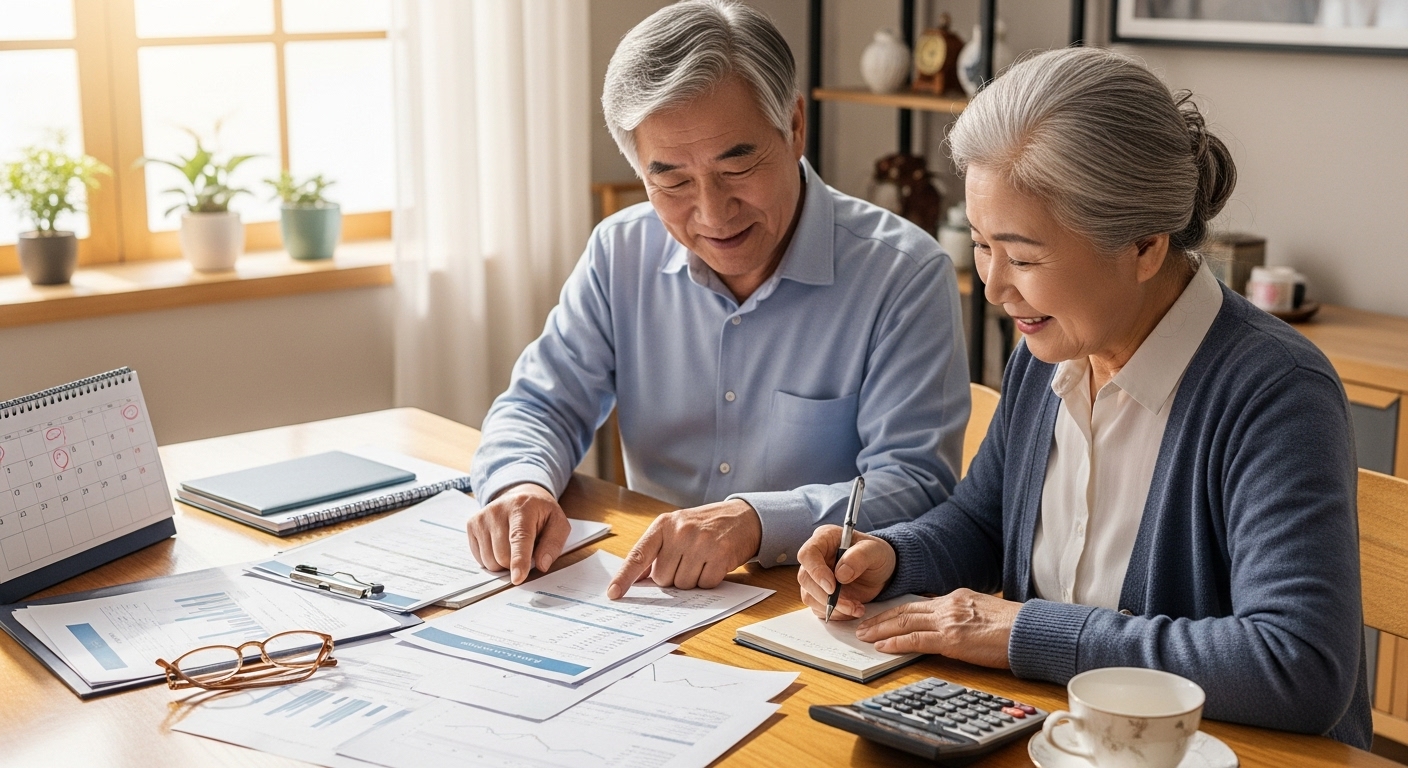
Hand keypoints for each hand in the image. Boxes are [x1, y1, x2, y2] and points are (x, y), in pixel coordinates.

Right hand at [466, 482, 570, 584]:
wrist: (521, 497)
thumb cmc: (541, 514)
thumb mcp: (558, 524)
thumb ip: (553, 544)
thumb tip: (542, 564)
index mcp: (522, 508)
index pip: (519, 538)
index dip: (519, 560)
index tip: (518, 578)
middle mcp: (498, 510)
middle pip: (502, 555)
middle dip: (515, 563)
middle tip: (525, 549)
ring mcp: (482, 517)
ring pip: (489, 560)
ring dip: (503, 562)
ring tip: (512, 546)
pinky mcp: (471, 525)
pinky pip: (479, 558)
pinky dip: (491, 558)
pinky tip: (499, 544)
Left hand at [606, 499, 761, 597]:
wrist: (742, 517)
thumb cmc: (704, 526)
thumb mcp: (676, 529)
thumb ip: (655, 551)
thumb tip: (636, 580)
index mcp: (663, 525)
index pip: (638, 555)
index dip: (624, 577)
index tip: (613, 594)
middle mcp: (680, 532)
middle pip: (662, 578)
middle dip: (673, 577)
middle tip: (687, 560)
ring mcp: (700, 543)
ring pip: (682, 585)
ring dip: (692, 580)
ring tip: (701, 560)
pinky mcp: (719, 555)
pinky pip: (704, 584)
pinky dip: (709, 580)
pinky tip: (714, 564)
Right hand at [796, 526, 895, 620]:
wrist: (881, 572)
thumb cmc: (876, 555)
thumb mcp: (876, 551)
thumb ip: (859, 557)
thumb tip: (840, 574)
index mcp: (824, 539)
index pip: (808, 554)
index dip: (816, 571)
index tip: (832, 587)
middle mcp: (815, 557)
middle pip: (805, 578)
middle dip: (826, 596)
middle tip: (850, 604)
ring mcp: (815, 577)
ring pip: (809, 596)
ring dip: (833, 607)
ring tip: (856, 607)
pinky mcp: (819, 594)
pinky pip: (818, 608)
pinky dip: (836, 613)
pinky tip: (853, 609)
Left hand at [854, 589, 1020, 668]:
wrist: (1030, 630)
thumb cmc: (1014, 626)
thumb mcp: (983, 612)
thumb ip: (962, 615)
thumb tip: (950, 626)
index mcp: (956, 598)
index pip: (918, 603)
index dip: (896, 610)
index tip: (882, 616)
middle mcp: (949, 605)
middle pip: (906, 609)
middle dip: (881, 618)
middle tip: (862, 624)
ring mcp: (949, 621)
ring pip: (905, 622)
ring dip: (881, 629)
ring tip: (864, 635)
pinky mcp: (952, 638)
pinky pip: (917, 640)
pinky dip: (897, 642)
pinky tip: (883, 646)